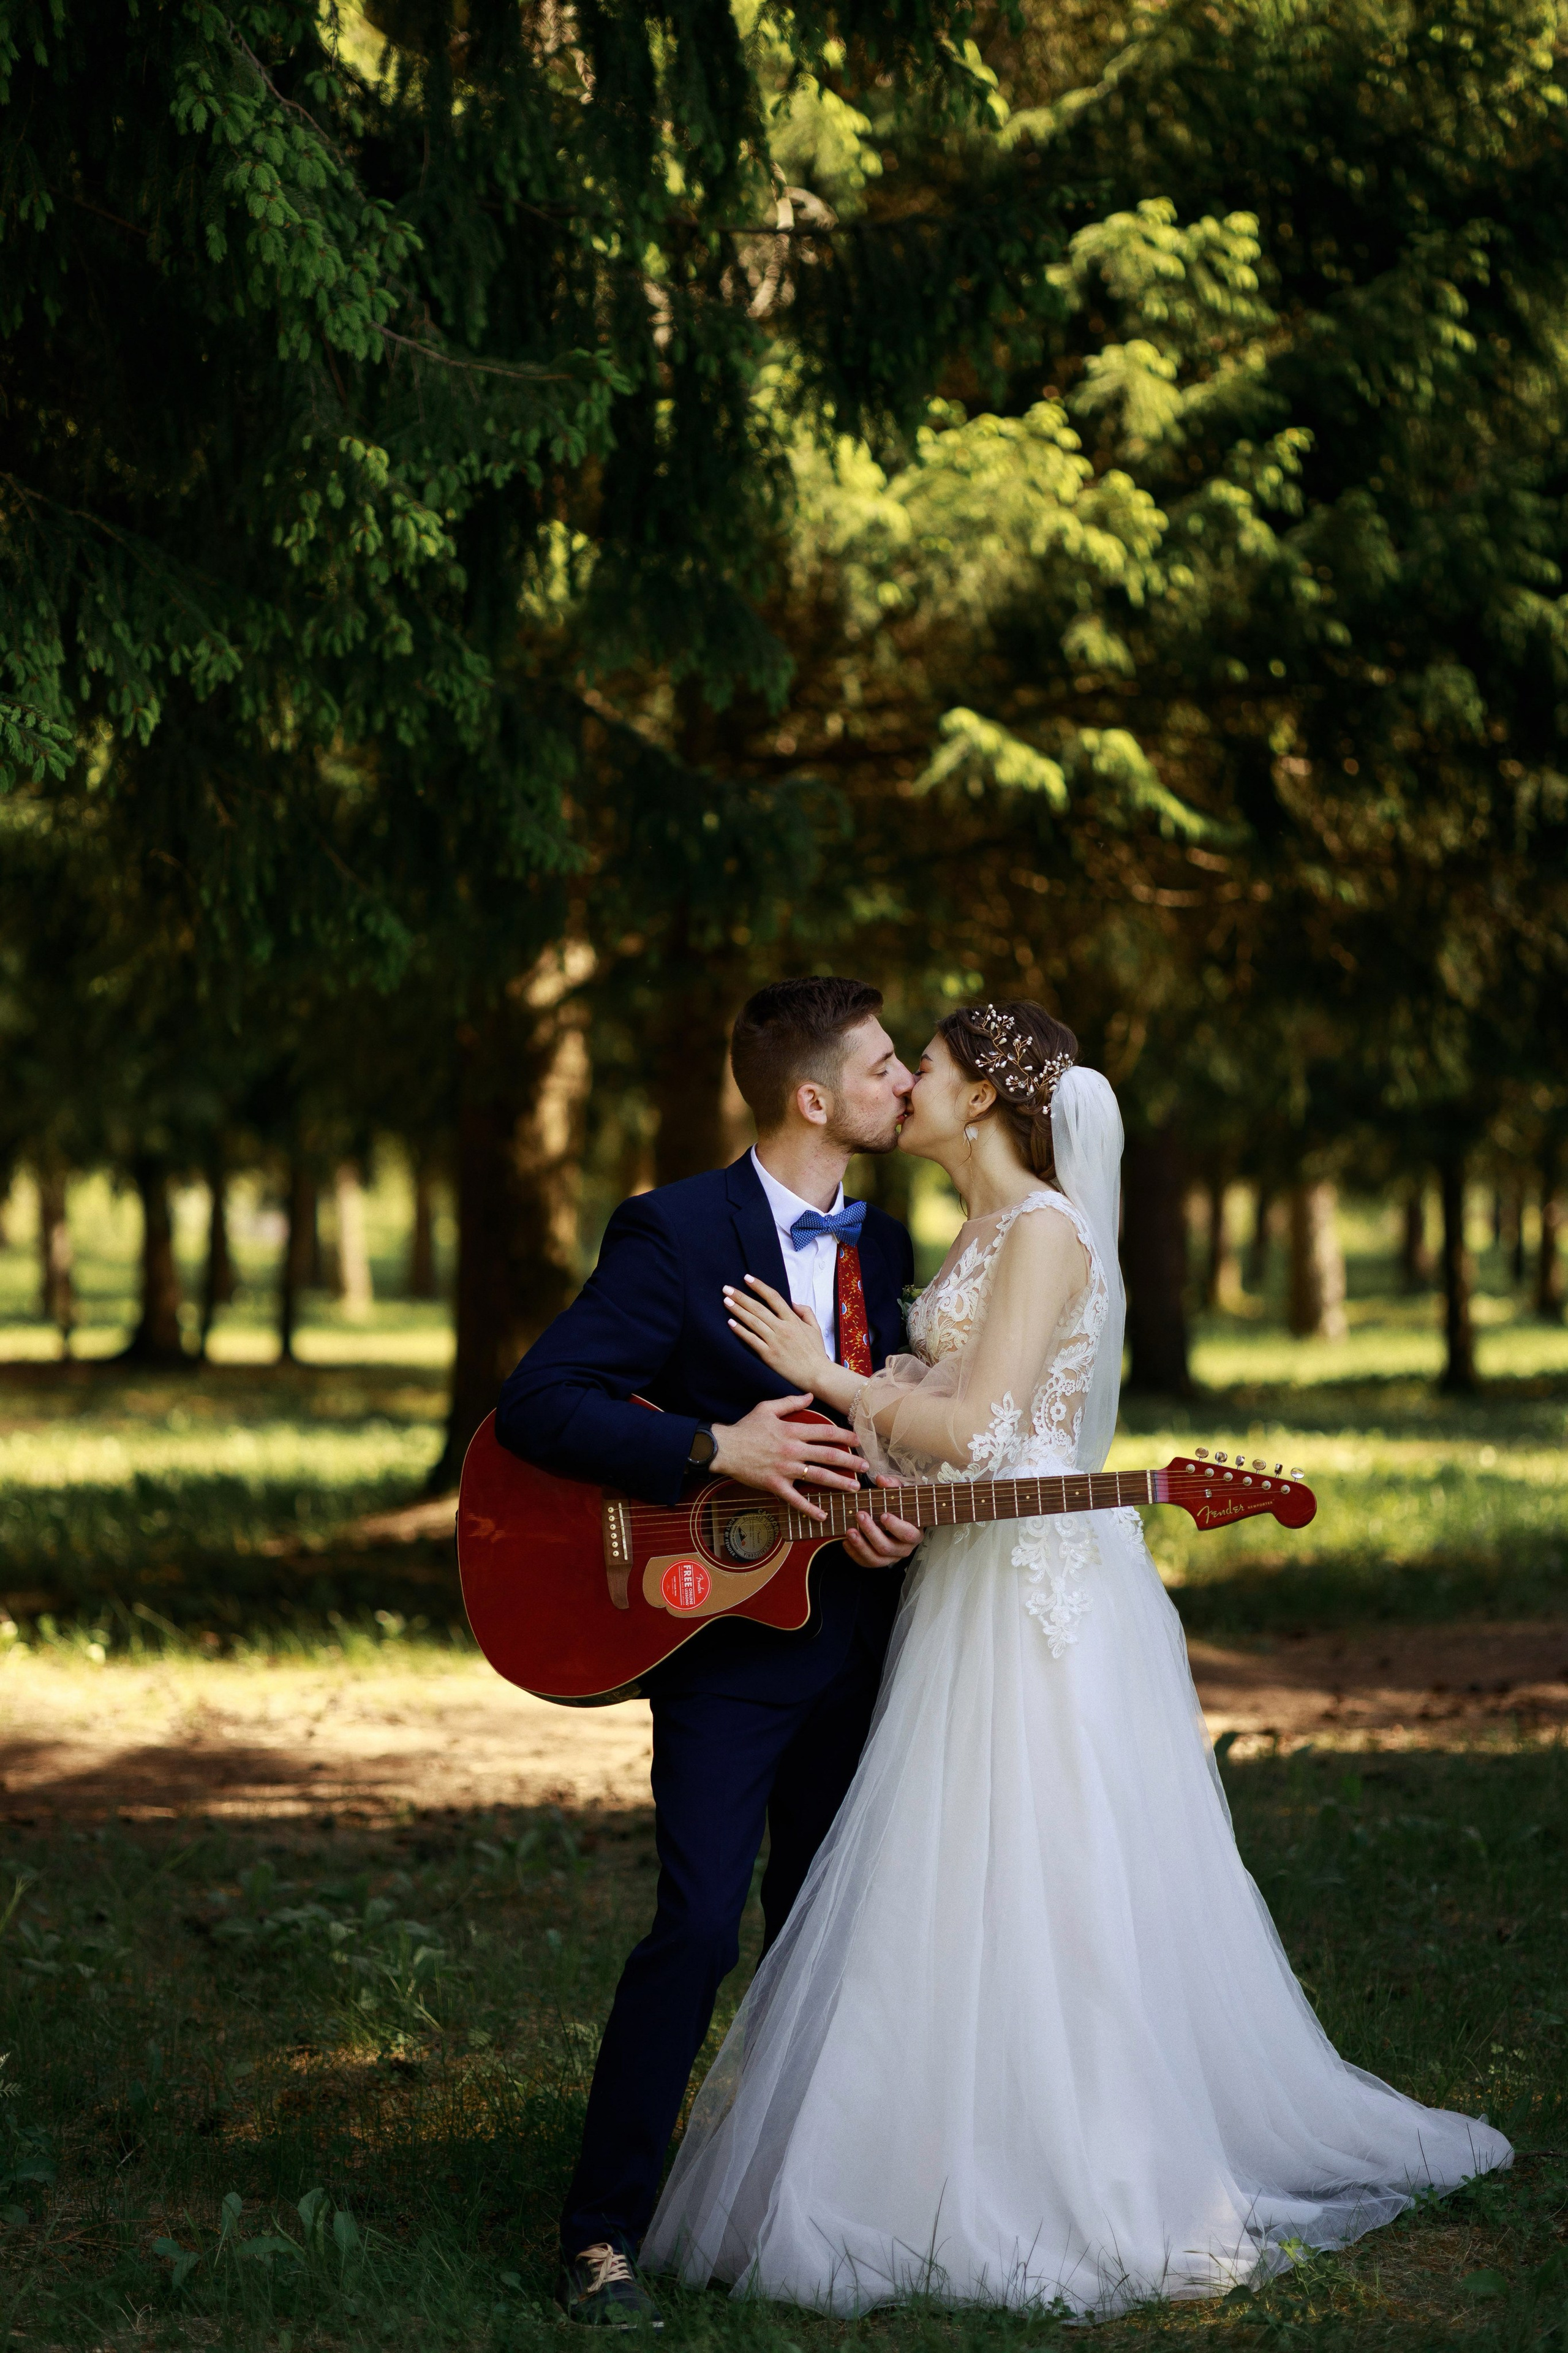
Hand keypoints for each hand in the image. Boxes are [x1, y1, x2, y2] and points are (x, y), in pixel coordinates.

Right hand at [709, 1393, 865, 1520]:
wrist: (724, 1448)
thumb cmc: (745, 1428)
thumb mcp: (767, 1408)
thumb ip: (791, 1402)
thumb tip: (810, 1395)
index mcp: (792, 1431)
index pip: (826, 1432)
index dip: (845, 1436)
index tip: (857, 1440)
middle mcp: (793, 1450)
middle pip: (828, 1455)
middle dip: (850, 1461)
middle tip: (865, 1467)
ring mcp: (785, 1469)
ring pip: (818, 1477)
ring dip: (839, 1483)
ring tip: (854, 1488)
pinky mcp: (775, 1485)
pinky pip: (796, 1500)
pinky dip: (810, 1509)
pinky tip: (823, 1515)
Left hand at [723, 1276, 829, 1389]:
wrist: (817, 1375)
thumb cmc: (816, 1352)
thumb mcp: (815, 1328)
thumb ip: (806, 1312)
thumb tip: (793, 1302)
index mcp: (793, 1320)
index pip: (774, 1297)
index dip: (759, 1286)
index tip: (747, 1278)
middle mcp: (783, 1328)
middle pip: (758, 1308)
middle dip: (741, 1297)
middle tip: (727, 1288)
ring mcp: (775, 1342)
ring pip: (753, 1322)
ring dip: (738, 1310)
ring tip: (726, 1301)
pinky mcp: (769, 1355)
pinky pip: (752, 1340)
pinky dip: (741, 1331)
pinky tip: (731, 1323)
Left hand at [842, 1474, 922, 1569]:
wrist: (896, 1520)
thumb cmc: (899, 1508)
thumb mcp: (900, 1494)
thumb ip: (893, 1486)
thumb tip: (881, 1480)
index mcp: (914, 1534)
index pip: (907, 1534)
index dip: (895, 1526)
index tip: (883, 1515)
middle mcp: (903, 1549)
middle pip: (886, 1547)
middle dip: (871, 1532)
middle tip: (860, 1515)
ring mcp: (890, 1558)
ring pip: (875, 1559)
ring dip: (860, 1545)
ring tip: (849, 1531)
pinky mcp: (878, 1561)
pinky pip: (865, 1562)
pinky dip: (854, 1553)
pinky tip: (845, 1541)